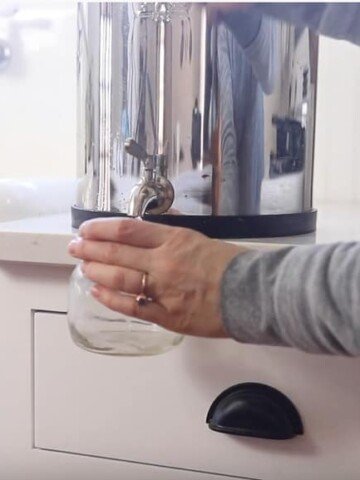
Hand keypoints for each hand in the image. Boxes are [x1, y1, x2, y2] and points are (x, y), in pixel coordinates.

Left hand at [68, 218, 245, 337]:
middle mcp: (164, 262)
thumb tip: (150, 228)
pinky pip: (132, 306)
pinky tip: (96, 292)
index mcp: (174, 239)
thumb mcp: (201, 239)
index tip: (87, 229)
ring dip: (96, 272)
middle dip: (90, 249)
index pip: (127, 229)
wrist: (252, 293)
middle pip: (117, 253)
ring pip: (119, 279)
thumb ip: (173, 234)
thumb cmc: (231, 264)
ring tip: (83, 267)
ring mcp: (163, 290)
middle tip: (74, 247)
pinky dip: (111, 299)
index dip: (101, 229)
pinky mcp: (167, 315)